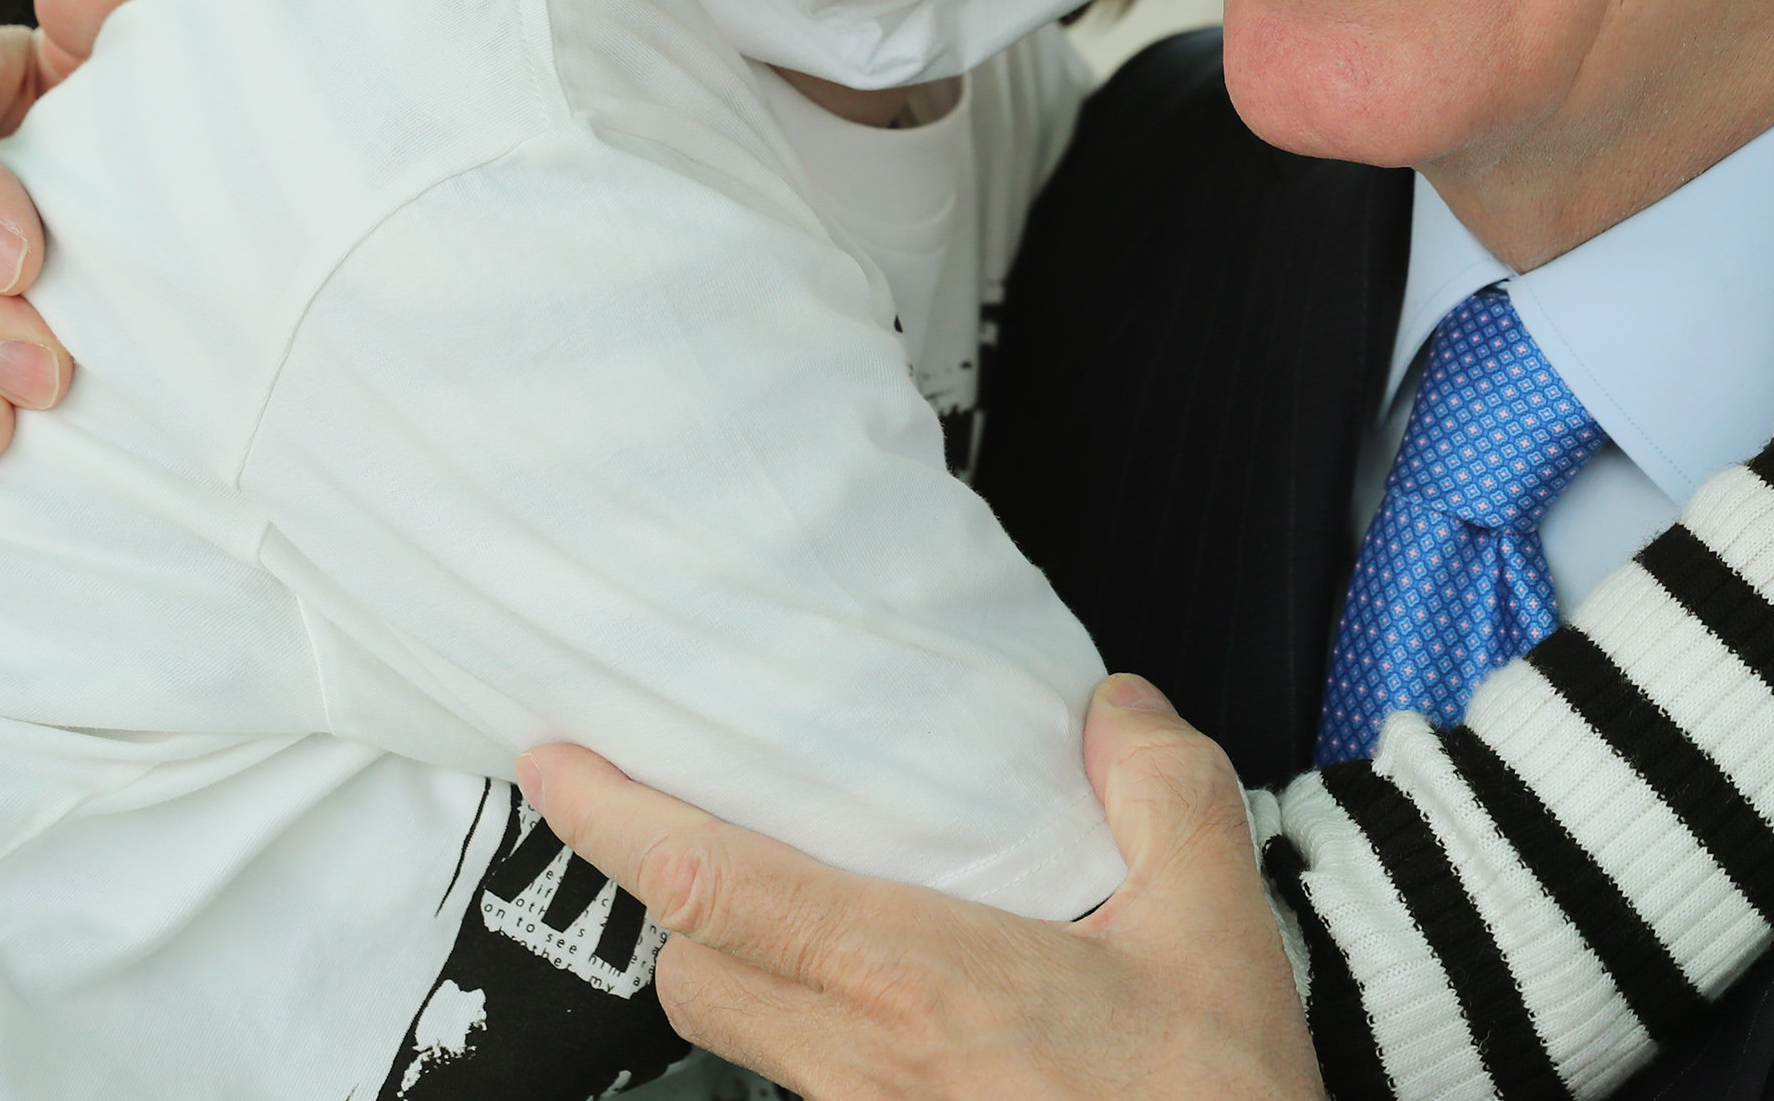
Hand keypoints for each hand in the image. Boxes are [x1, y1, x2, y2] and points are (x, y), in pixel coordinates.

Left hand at [521, 677, 1319, 1100]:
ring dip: (747, 966)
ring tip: (804, 898)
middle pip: (689, 977)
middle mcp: (866, 1067)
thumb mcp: (1216, 927)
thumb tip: (1112, 709)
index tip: (557, 761)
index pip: (716, 890)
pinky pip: (814, 1084)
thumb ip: (1164, 792)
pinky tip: (897, 997)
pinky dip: (818, 1025)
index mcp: (918, 984)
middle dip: (676, 897)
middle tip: (698, 821)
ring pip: (744, 1039)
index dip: (615, 821)